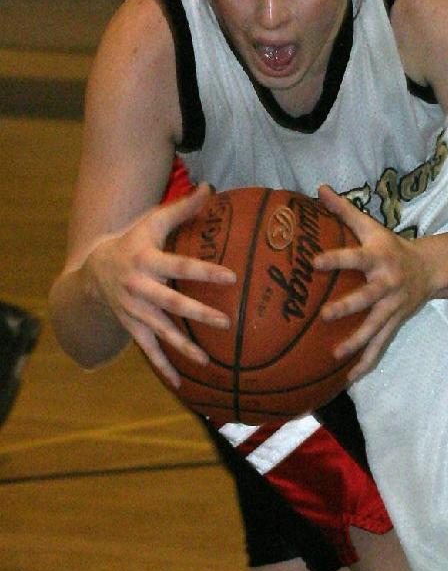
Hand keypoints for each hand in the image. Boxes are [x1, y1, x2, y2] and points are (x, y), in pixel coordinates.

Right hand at [83, 185, 234, 386]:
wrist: (93, 269)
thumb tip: (211, 187)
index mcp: (146, 260)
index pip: (180, 266)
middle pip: (171, 304)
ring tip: (207, 362)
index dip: (205, 271)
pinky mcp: (131, 327)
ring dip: (184, 347)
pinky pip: (148, 350)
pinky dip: (163, 367)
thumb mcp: (153, 221)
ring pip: (161, 332)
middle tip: (226, 322)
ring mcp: (133, 311)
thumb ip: (183, 207)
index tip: (231, 276)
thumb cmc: (133, 241)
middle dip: (198, 314)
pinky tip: (181, 384)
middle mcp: (138, 288)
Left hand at [311, 186, 434, 379]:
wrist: (431, 268)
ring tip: (335, 356)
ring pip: (375, 327)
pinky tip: (349, 378)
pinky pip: (380, 346)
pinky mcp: (395, 323)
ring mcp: (392, 307)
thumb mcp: (370, 226)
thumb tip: (318, 187)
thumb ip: (343, 210)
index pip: (354, 257)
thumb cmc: (392, 246)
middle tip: (325, 315)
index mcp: (378, 258)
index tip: (314, 263)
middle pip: (367, 297)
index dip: (335, 259)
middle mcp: (387, 284)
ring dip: (356, 342)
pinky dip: (366, 362)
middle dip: (348, 306)